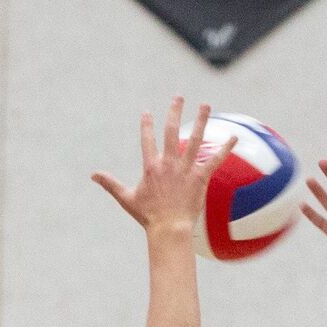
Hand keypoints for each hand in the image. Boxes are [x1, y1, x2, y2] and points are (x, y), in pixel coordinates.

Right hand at [94, 97, 233, 237]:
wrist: (168, 230)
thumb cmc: (148, 216)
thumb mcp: (127, 199)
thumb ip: (111, 184)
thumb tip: (93, 175)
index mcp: (151, 167)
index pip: (148, 139)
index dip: (146, 125)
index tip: (147, 112)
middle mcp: (169, 163)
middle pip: (172, 131)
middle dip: (174, 112)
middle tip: (178, 97)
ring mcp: (185, 169)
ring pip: (195, 139)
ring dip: (201, 120)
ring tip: (205, 104)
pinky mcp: (200, 178)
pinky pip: (215, 160)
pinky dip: (224, 148)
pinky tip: (233, 136)